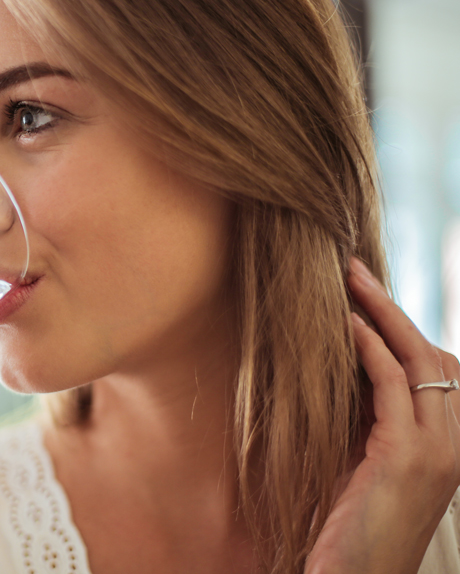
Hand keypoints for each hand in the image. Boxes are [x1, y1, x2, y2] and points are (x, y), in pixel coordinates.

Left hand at [305, 257, 459, 573]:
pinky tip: (345, 324)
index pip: (438, 369)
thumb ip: (369, 419)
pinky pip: (393, 387)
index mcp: (446, 444)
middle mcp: (452, 444)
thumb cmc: (350, 525)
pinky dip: (370, 348)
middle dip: (393, 308)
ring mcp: (436, 451)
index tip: (366, 295)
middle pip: (433, 355)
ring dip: (382, 313)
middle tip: (354, 269)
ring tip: (348, 279)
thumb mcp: (366, 461)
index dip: (404, 328)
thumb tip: (346, 369)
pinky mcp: (406, 458)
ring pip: (418, 361)